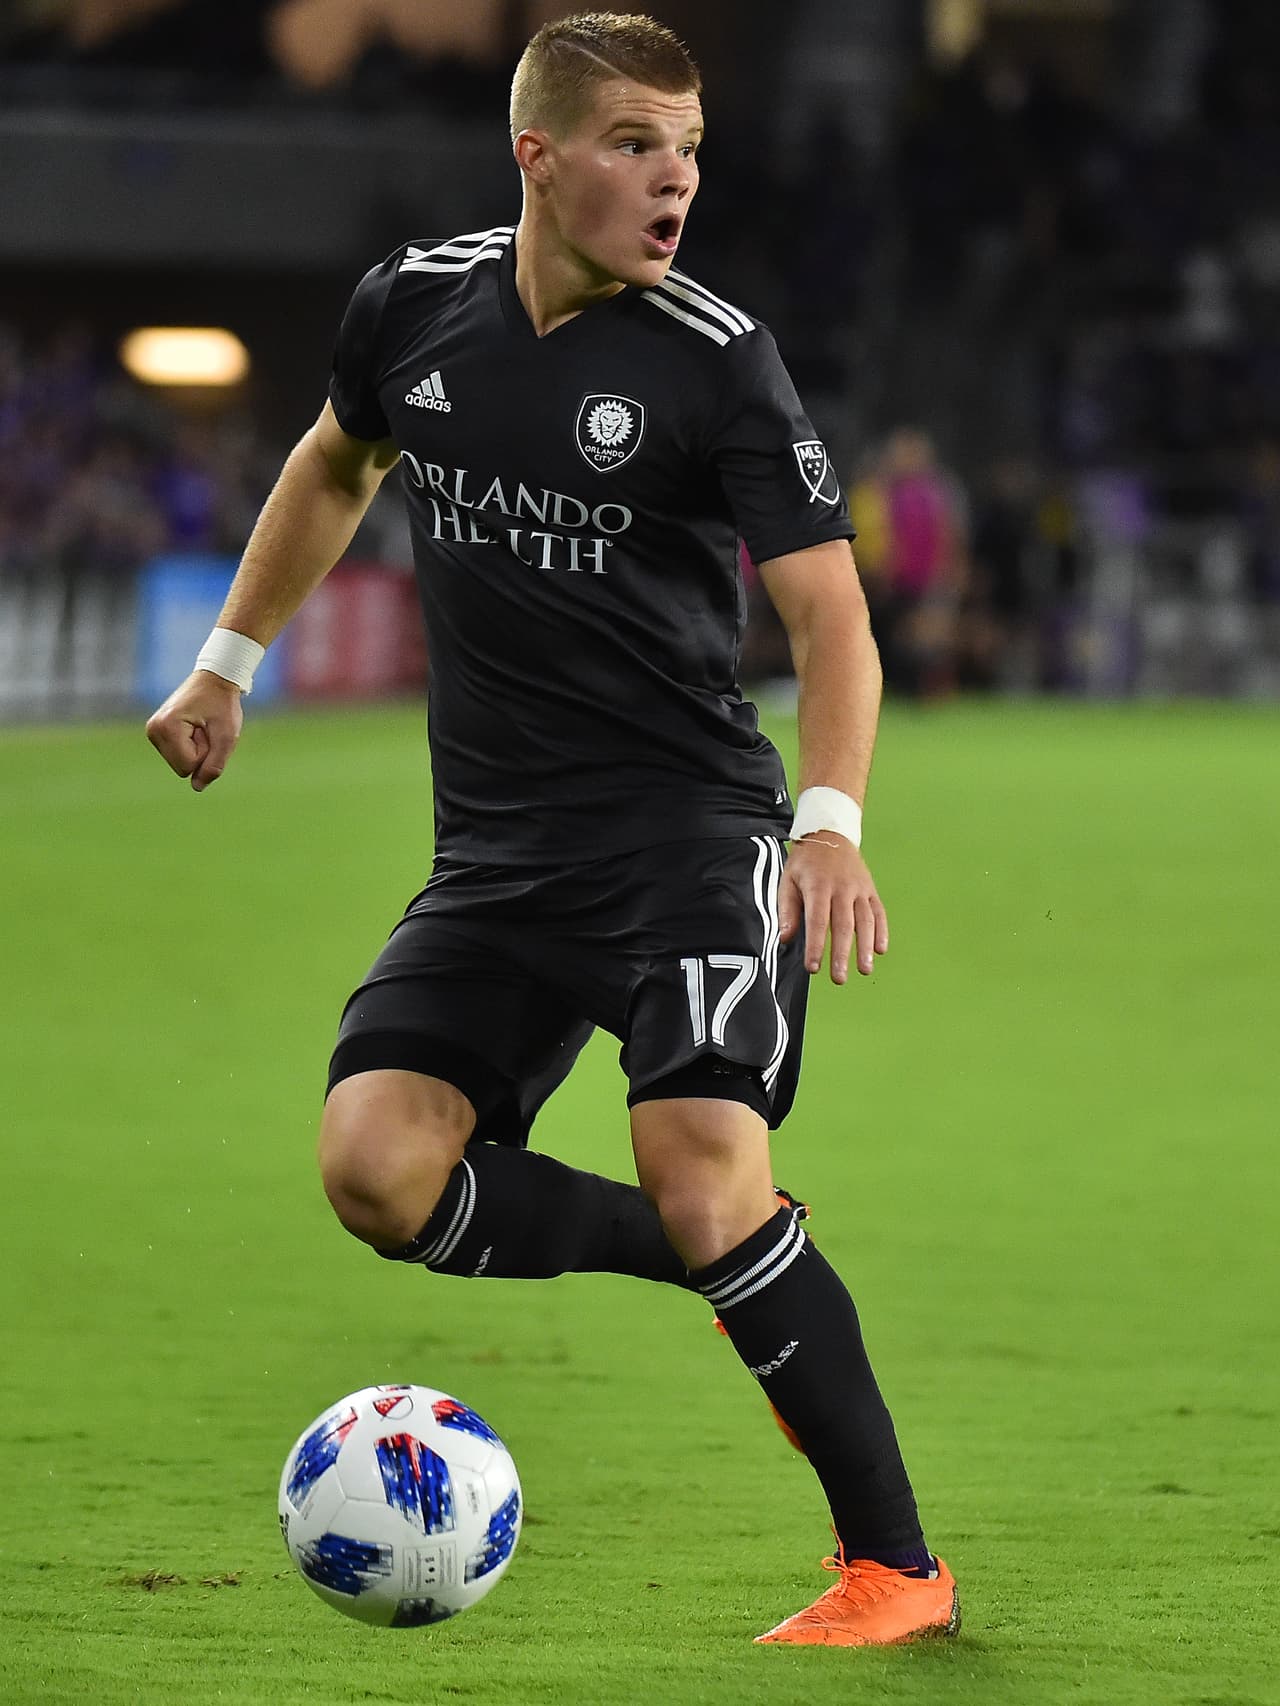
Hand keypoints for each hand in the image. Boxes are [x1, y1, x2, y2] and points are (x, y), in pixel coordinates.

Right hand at [145, 670, 243, 792]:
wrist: (215, 680)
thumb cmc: (223, 704)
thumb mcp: (227, 736)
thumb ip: (214, 765)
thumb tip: (197, 787)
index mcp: (166, 727)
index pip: (188, 766)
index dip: (206, 752)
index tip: (208, 729)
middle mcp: (153, 730)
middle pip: (182, 768)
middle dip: (200, 752)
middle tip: (205, 728)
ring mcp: (152, 731)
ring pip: (180, 764)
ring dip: (196, 749)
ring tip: (200, 726)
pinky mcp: (156, 733)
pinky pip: (178, 756)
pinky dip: (190, 746)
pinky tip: (194, 727)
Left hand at [778, 834, 888, 982]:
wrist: (830, 834)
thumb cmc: (806, 862)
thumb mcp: (788, 880)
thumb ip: (786, 910)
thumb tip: (785, 938)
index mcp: (818, 886)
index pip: (816, 921)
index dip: (815, 945)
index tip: (813, 967)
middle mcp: (841, 888)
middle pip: (843, 925)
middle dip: (842, 954)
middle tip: (839, 978)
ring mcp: (859, 889)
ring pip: (865, 921)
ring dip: (865, 947)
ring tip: (864, 970)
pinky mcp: (870, 890)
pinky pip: (878, 912)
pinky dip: (882, 932)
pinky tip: (880, 950)